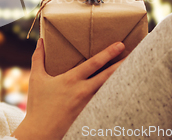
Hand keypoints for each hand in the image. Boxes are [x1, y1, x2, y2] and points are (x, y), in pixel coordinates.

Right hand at [11, 38, 126, 139]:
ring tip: (134, 72)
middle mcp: (82, 91)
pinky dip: (114, 97)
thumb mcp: (36, 78)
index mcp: (70, 80)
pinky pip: (105, 103)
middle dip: (122, 64)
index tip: (120, 44)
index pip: (94, 63)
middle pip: (108, 76)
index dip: (108, 53)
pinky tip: (123, 92)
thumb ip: (38, 58)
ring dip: (121, 80)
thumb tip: (40, 41)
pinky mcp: (89, 115)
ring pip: (109, 90)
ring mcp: (88, 105)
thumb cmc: (38, 105)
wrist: (40, 133)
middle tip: (135, 54)